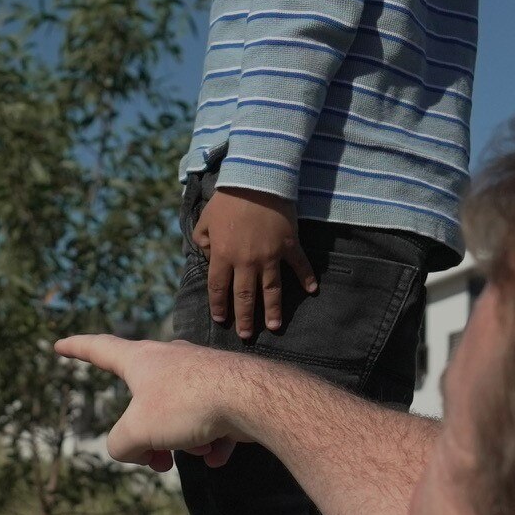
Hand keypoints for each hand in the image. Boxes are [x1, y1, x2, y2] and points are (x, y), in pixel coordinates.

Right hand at [55, 333, 254, 469]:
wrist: (250, 398)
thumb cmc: (186, 405)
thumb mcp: (137, 431)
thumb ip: (120, 444)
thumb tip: (134, 449)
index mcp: (140, 360)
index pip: (99, 348)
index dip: (76, 349)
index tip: (59, 345)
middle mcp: (169, 360)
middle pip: (142, 400)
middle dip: (146, 435)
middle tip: (153, 461)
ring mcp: (200, 373)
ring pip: (177, 415)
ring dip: (180, 442)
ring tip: (194, 452)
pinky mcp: (226, 390)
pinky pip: (207, 423)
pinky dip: (209, 443)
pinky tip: (217, 454)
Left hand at [193, 188, 315, 339]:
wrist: (256, 179)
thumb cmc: (227, 199)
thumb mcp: (205, 219)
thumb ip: (202, 240)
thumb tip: (207, 254)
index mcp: (223, 255)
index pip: (219, 288)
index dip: (219, 306)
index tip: (221, 320)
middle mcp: (246, 261)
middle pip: (245, 297)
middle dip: (245, 318)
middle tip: (247, 336)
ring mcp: (270, 255)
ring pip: (271, 290)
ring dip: (273, 310)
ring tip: (275, 327)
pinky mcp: (289, 245)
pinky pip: (299, 265)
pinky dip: (307, 278)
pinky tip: (312, 291)